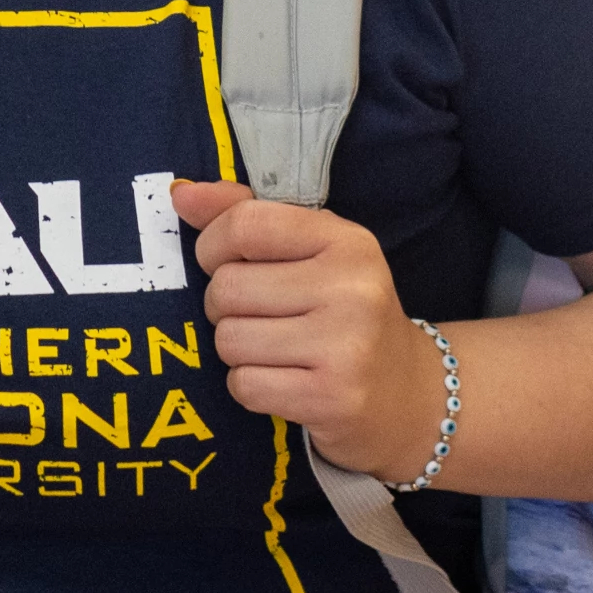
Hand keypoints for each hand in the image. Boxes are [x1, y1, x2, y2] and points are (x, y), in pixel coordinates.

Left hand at [175, 179, 446, 479]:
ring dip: (237, 350)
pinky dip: (250, 386)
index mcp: (348, 242)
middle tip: (261, 317)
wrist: (410, 395)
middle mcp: (352, 289)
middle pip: (227, 288)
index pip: (245, 225)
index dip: (213, 246)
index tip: (224, 263)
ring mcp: (345, 347)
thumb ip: (248, 216)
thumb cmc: (346, 314)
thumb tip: (182, 195)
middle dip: (225, 307)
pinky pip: (244, 385)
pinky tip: (284, 381)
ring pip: (229, 339)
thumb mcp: (313, 253)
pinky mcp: (331, 398)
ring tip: (275, 350)